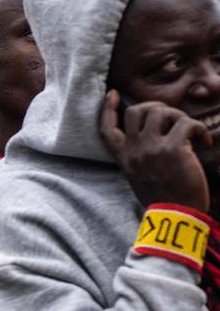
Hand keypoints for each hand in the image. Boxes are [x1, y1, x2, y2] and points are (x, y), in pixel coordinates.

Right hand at [100, 91, 209, 211]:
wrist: (177, 217)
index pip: (106, 129)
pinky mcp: (174, 148)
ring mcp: (152, 148)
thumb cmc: (164, 199)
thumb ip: (141, 157)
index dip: (107, 108)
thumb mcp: (141, 177)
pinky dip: (199, 129)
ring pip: (161, 111)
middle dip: (156, 107)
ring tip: (190, 132)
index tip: (113, 94)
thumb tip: (155, 137)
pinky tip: (204, 142)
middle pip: (136, 110)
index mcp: (124, 158)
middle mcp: (134, 149)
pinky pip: (187, 123)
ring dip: (179, 116)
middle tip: (172, 116)